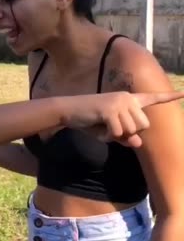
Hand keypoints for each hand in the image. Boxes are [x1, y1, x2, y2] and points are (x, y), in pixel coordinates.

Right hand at [63, 90, 183, 147]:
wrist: (69, 111)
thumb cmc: (91, 122)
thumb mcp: (111, 133)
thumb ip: (126, 138)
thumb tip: (138, 144)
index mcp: (129, 99)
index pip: (152, 98)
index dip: (169, 96)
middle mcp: (127, 98)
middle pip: (143, 125)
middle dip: (129, 133)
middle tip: (111, 129)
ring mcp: (119, 102)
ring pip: (131, 131)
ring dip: (116, 135)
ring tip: (102, 127)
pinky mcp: (110, 109)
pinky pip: (118, 133)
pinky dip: (108, 136)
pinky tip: (98, 128)